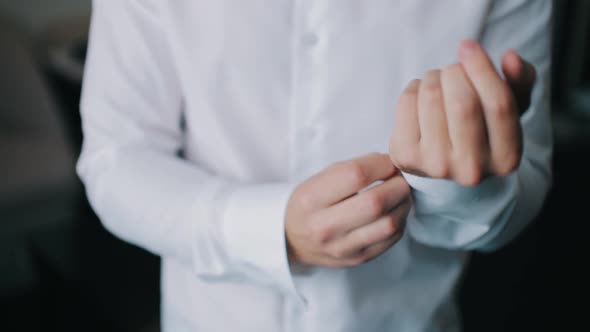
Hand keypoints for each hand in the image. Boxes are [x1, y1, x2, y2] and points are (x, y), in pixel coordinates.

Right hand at [285, 153, 410, 267]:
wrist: (292, 240)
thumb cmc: (310, 204)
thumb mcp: (318, 180)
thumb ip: (352, 169)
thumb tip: (390, 164)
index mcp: (311, 199)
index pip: (355, 175)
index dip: (380, 164)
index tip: (388, 162)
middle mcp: (325, 227)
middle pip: (375, 203)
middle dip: (398, 185)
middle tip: (400, 177)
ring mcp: (342, 247)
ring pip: (389, 224)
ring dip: (403, 204)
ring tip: (401, 194)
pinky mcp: (358, 258)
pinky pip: (391, 239)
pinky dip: (400, 221)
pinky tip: (394, 211)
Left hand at [389, 40, 536, 185]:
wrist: (444, 161)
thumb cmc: (482, 127)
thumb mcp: (510, 106)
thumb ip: (519, 80)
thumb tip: (511, 58)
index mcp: (506, 158)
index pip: (498, 104)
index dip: (482, 68)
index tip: (469, 46)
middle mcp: (472, 169)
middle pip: (463, 103)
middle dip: (455, 73)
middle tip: (453, 70)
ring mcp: (436, 166)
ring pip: (432, 98)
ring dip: (433, 77)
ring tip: (438, 81)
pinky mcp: (406, 156)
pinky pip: (407, 103)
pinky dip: (414, 88)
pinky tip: (420, 96)